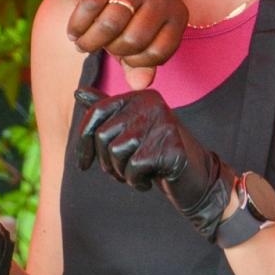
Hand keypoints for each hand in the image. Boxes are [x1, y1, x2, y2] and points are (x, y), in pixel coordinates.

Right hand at [65, 0, 186, 89]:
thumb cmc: (124, 17)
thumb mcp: (136, 43)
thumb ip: (141, 66)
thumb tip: (141, 84)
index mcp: (176, 14)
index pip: (158, 53)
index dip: (135, 61)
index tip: (123, 56)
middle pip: (133, 40)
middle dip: (111, 49)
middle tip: (99, 45)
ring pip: (110, 24)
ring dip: (89, 41)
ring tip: (82, 41)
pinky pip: (90, 6)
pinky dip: (77, 25)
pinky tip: (74, 30)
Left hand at [74, 88, 235, 240]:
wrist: (196, 177)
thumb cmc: (158, 154)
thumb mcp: (131, 130)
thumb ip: (107, 110)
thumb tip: (78, 92)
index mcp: (140, 96)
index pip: (96, 112)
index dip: (82, 142)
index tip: (83, 164)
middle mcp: (151, 104)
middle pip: (103, 135)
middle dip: (106, 162)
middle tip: (123, 172)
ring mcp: (163, 123)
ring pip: (116, 152)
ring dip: (122, 173)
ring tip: (140, 174)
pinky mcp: (170, 146)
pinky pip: (134, 168)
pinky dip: (137, 181)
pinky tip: (151, 180)